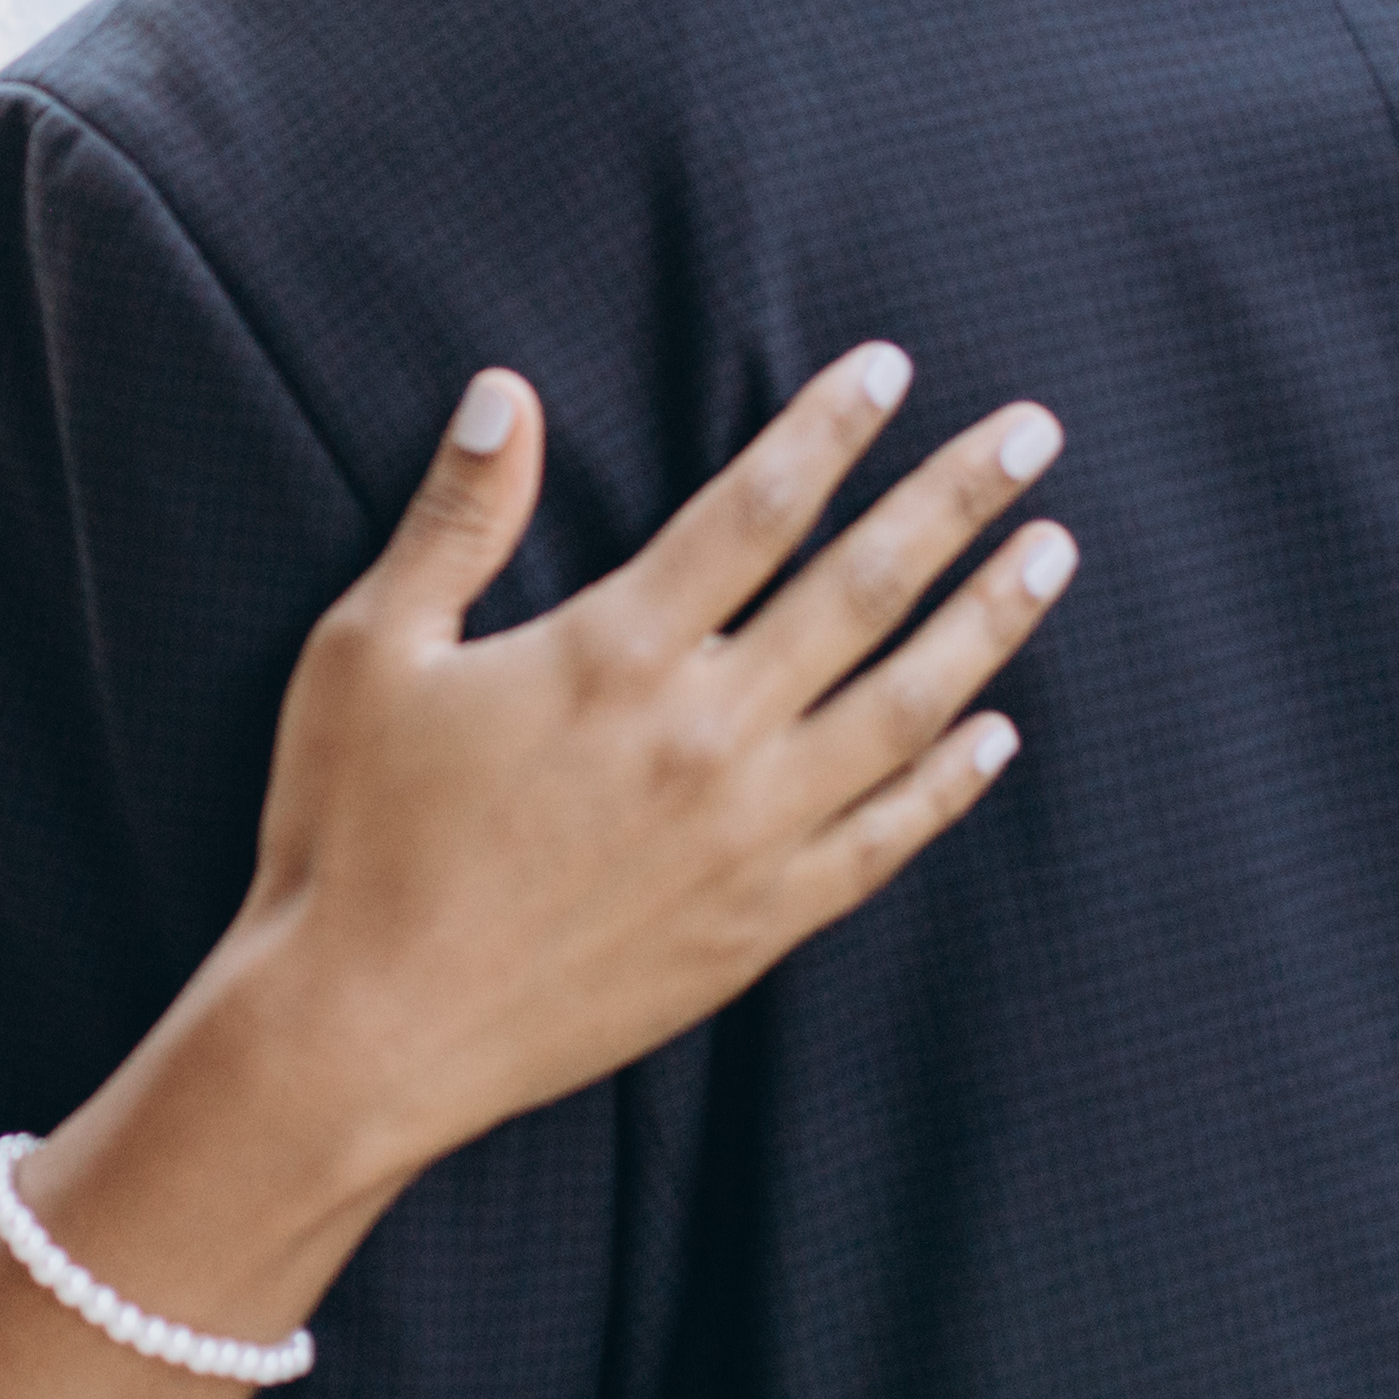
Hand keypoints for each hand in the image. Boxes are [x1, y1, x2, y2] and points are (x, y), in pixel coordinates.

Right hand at [237, 344, 1073, 1191]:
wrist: (364, 1030)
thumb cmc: (348, 834)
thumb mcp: (368, 651)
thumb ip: (454, 520)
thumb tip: (502, 394)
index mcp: (612, 652)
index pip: (755, 509)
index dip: (830, 429)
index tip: (892, 368)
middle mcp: (703, 735)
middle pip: (861, 589)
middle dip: (953, 500)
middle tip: (1031, 434)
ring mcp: (746, 837)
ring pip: (905, 708)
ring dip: (987, 623)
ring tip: (1050, 553)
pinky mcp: (757, 927)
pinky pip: (885, 840)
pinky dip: (951, 783)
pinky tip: (996, 735)